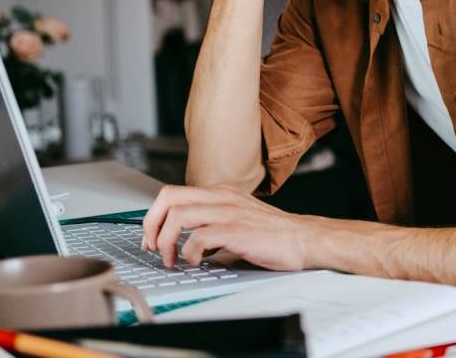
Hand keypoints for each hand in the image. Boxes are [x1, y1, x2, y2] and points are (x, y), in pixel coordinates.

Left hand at [140, 184, 313, 270]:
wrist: (304, 239)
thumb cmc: (273, 234)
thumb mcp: (237, 218)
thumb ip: (212, 222)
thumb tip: (184, 241)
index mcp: (220, 193)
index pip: (173, 193)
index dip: (154, 216)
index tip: (151, 238)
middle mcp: (222, 197)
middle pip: (169, 197)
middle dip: (152, 224)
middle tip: (153, 246)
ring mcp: (229, 212)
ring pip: (179, 215)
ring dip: (166, 241)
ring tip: (172, 259)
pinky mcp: (237, 231)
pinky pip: (198, 237)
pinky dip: (189, 253)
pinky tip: (196, 262)